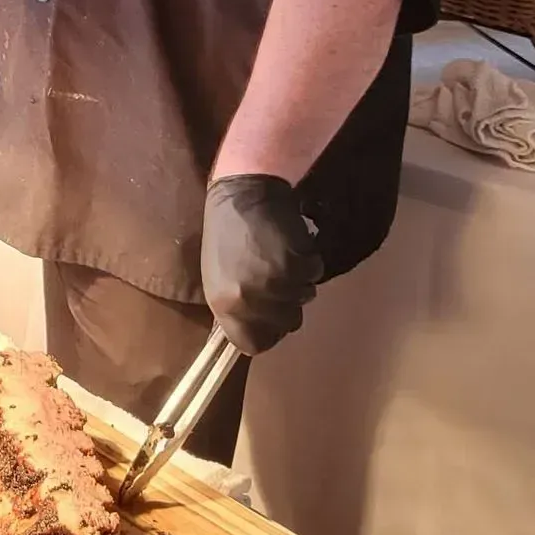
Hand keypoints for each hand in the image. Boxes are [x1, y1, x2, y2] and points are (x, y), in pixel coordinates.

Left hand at [201, 174, 321, 354]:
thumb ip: (237, 307)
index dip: (267, 333)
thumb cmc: (227, 232)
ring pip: (305, 298)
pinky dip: (310, 259)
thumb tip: (258, 329)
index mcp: (223, 305)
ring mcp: (272, 283)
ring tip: (281, 255)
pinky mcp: (294, 263)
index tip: (272, 319)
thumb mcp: (220, 277)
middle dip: (288, 303)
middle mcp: (248, 300)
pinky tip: (291, 242)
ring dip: (300, 279)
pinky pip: (315, 272)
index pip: (252, 344)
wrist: (240, 190)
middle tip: (279, 277)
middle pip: (287, 323)